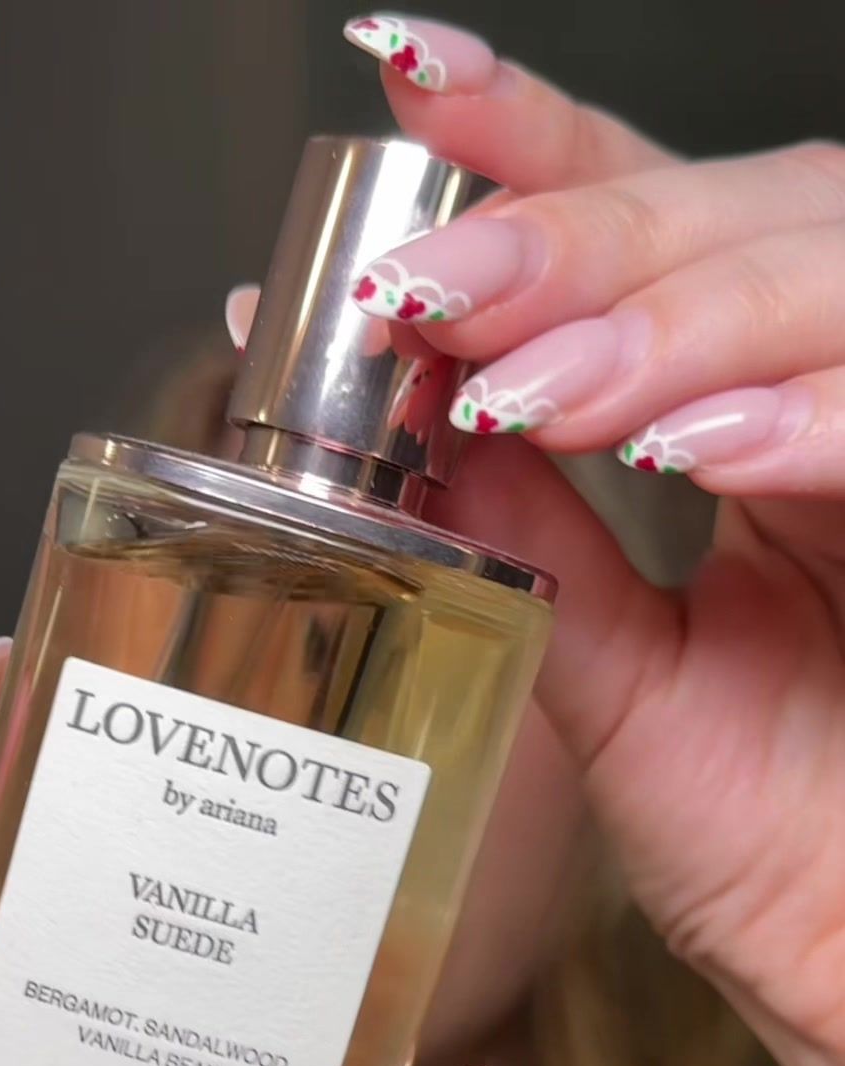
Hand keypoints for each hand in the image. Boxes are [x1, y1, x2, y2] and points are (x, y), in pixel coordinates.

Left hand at [342, 18, 844, 1065]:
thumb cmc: (771, 848)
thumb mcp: (618, 684)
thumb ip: (530, 544)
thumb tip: (404, 417)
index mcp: (751, 415)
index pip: (649, 227)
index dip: (534, 147)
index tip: (401, 81)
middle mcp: (841, 397)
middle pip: (742, 218)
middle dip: (579, 239)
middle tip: (433, 289)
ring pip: (836, 282)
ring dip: (681, 319)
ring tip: (547, 382)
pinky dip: (812, 419)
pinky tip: (701, 447)